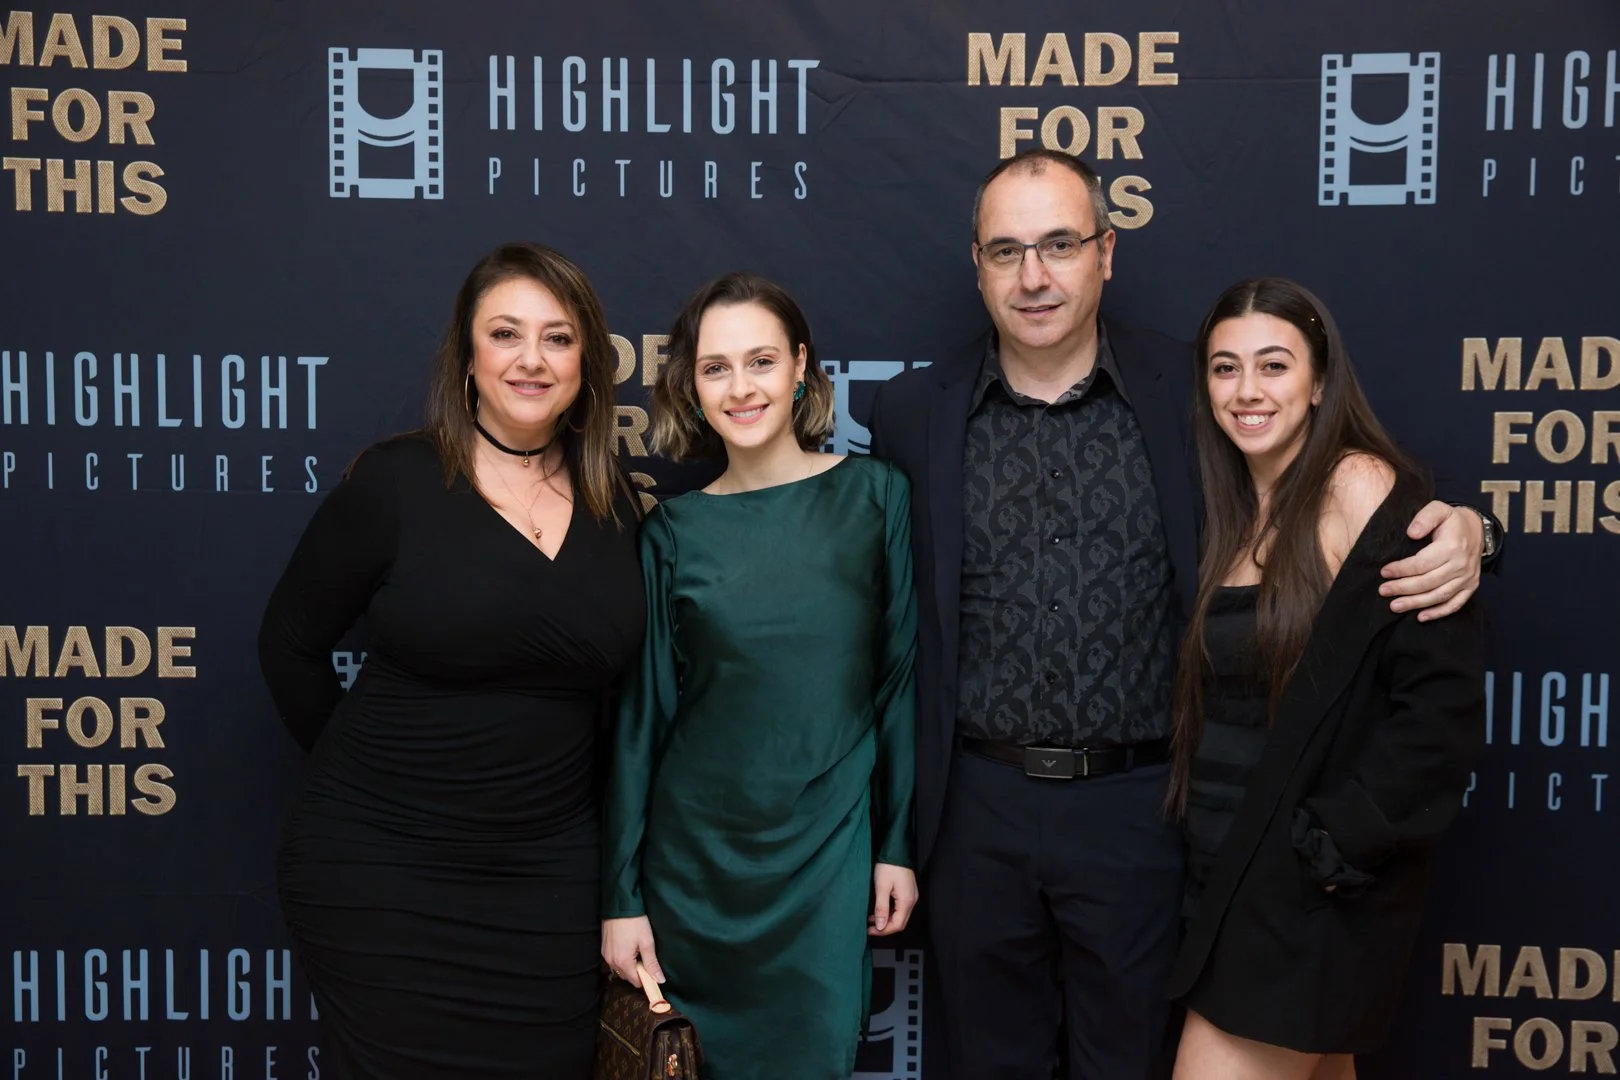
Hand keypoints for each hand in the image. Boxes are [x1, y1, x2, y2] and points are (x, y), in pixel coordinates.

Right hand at [601, 916, 663, 983]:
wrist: (620, 905)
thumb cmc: (634, 922)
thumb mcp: (647, 942)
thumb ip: (652, 964)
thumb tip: (659, 980)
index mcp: (623, 962)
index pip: (636, 981)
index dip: (646, 978)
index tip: (653, 971)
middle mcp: (611, 962)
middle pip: (627, 976)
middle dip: (638, 971)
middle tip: (646, 957)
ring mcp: (606, 955)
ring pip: (620, 969)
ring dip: (630, 965)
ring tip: (638, 950)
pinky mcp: (604, 949)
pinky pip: (614, 960)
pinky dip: (622, 958)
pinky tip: (629, 947)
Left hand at [869, 863, 917, 936]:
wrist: (897, 850)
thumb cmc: (889, 866)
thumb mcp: (882, 887)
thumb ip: (882, 908)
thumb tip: (880, 926)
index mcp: (906, 901)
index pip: (897, 925)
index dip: (883, 931)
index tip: (870, 930)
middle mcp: (912, 901)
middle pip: (900, 922)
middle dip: (885, 927)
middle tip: (870, 928)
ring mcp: (911, 896)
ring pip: (900, 916)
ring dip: (887, 920)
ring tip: (872, 920)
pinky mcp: (908, 892)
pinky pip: (900, 908)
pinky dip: (890, 912)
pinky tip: (880, 910)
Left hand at [1379, 500, 1481, 621]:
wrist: (1477, 529)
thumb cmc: (1451, 520)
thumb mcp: (1438, 509)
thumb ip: (1424, 518)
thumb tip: (1411, 533)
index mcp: (1452, 547)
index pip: (1422, 563)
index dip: (1402, 570)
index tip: (1384, 572)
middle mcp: (1461, 565)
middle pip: (1428, 582)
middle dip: (1403, 588)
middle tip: (1383, 591)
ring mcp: (1467, 578)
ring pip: (1439, 596)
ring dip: (1416, 604)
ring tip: (1395, 606)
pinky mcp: (1470, 587)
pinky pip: (1455, 604)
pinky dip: (1438, 613)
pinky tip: (1421, 617)